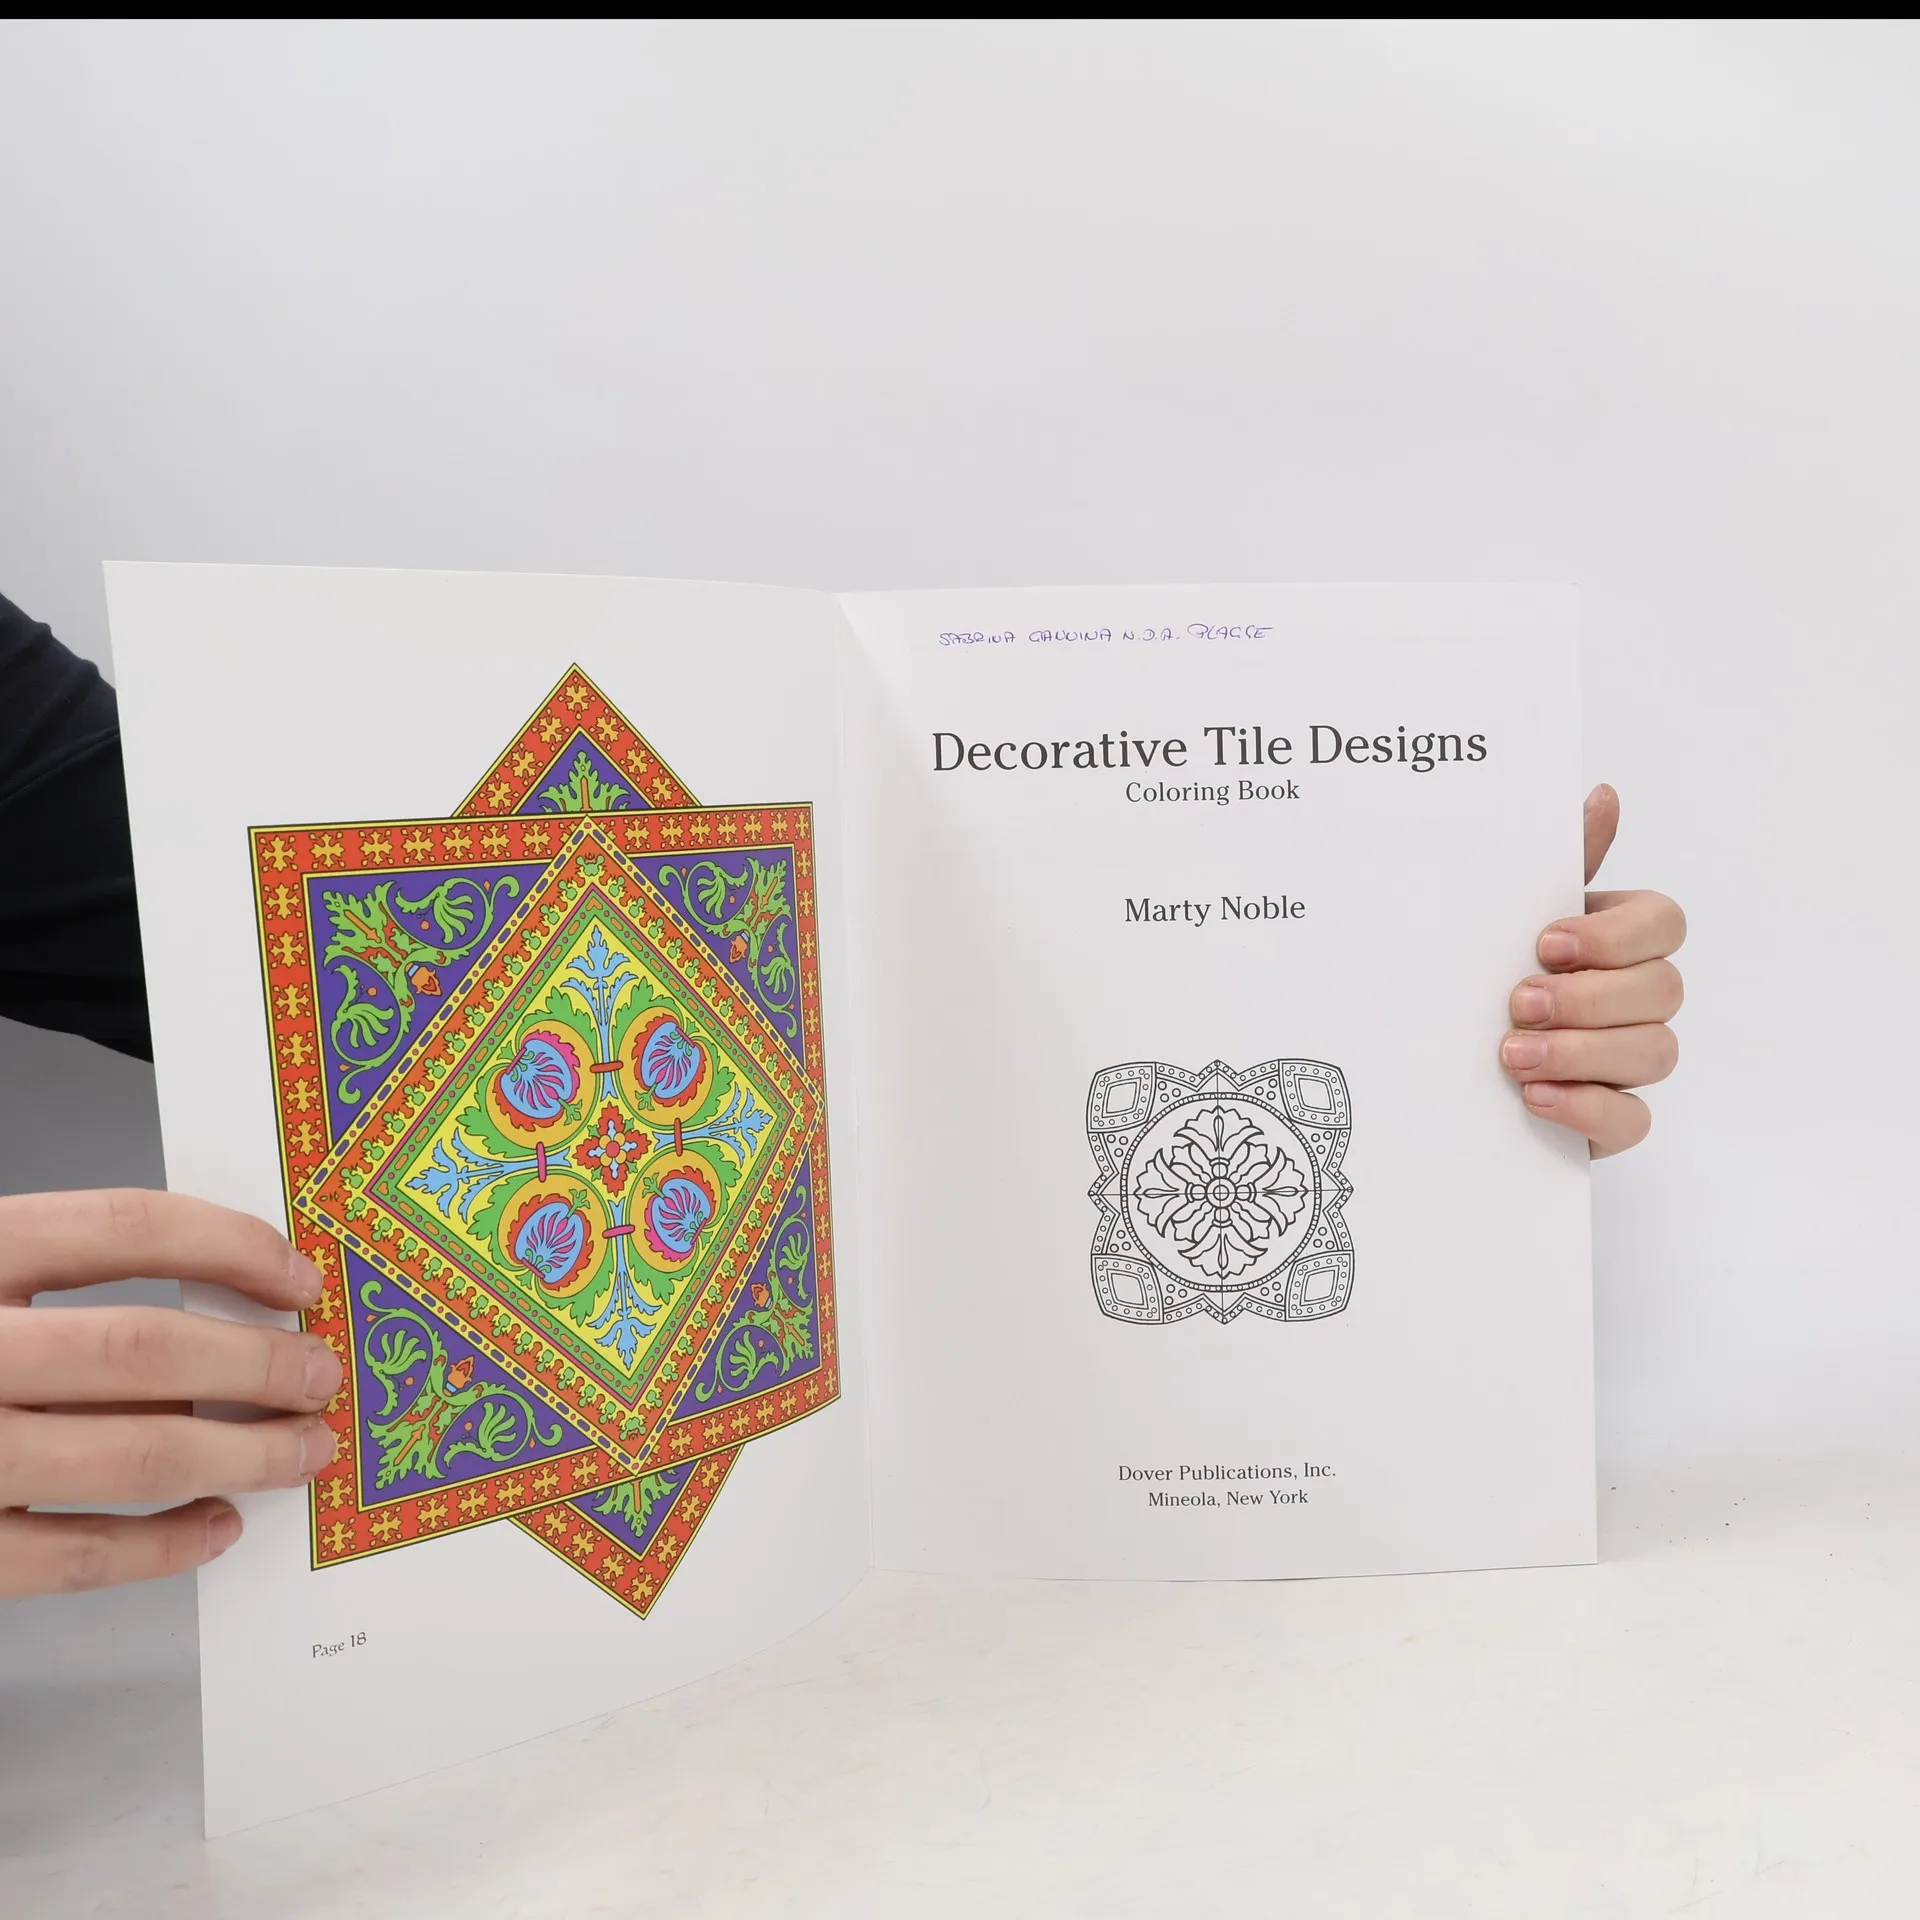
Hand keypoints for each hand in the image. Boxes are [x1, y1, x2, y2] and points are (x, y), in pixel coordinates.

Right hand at [0, 1190, 339, 1596]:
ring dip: (241, 1454)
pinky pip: (69, 1558)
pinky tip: (215, 1526)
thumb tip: (223, 1292)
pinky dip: (160, 1547)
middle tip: (321, 1374)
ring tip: (303, 1448)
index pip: (125, 1226)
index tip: (299, 1276)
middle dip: (257, 1364)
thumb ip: (55, 1272)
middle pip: (142, 1350)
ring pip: (129, 1456)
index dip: (231, 1245)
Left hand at [1500, 784, 1685, 1157]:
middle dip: (1590, 998)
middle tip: (1519, 1003)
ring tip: (1511, 1055)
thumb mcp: (1504, 912)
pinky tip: (1534, 1098)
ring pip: (1656, 1052)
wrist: (1427, 1053)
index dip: (1615, 936)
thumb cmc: (1477, 971)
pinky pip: (1635, 1120)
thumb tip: (1602, 795)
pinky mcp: (1610, 1117)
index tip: (1546, 942)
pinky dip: (1588, 1109)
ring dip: (1582, 1052)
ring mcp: (1627, 1059)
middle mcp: (1634, 997)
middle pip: (1664, 990)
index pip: (1664, 922)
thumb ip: (1558, 861)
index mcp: (1617, 937)